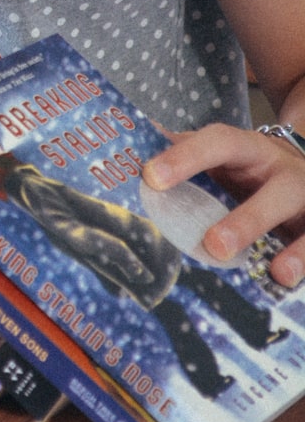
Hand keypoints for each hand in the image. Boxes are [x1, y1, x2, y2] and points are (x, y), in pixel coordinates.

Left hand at [143, 122, 304, 287]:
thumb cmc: (252, 166)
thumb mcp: (224, 155)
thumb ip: (185, 152)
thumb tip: (134, 144)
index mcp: (250, 149)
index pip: (219, 142)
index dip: (186, 157)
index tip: (151, 177)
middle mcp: (286, 172)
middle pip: (276, 191)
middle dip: (248, 219)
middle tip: (213, 246)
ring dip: (295, 250)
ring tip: (275, 272)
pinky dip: (303, 260)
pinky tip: (285, 279)